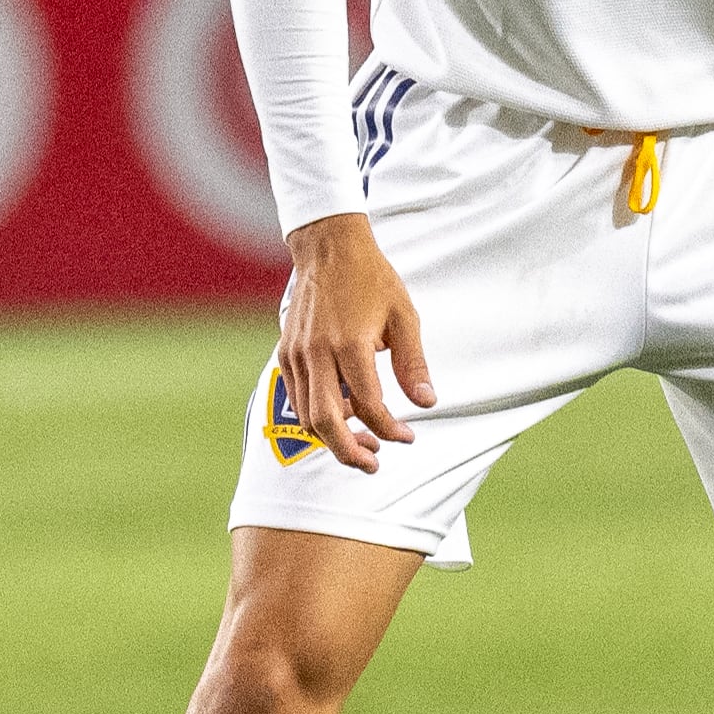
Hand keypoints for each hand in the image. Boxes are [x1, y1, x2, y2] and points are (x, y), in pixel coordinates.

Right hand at [276, 212, 433, 472]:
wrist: (328, 248)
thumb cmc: (372, 280)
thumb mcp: (404, 317)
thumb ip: (413, 364)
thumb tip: (427, 403)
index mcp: (350, 344)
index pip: (370, 405)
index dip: (390, 430)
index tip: (407, 437)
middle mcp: (317, 353)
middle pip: (326, 423)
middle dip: (350, 453)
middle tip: (374, 465)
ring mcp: (296, 354)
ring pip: (308, 416)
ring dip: (334, 439)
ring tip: (364, 444)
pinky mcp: (285, 353)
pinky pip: (298, 398)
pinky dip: (319, 416)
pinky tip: (346, 414)